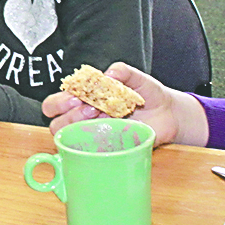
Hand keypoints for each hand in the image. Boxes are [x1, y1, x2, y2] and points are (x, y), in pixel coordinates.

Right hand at [39, 62, 200, 145]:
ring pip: (68, 138)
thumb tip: (109, 74)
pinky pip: (91, 153)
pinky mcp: (107, 148)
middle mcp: (85, 118)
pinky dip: (96, 145)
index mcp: (85, 99)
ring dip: (79, 128)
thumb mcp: (138, 78)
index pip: (56, 103)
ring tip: (100, 117)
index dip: (60, 101)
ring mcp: (95, 134)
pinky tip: (110, 134)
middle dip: (67, 114)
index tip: (77, 96)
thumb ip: (123, 71)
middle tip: (90, 108)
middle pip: (55, 122)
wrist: (169, 114)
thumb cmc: (149, 94)